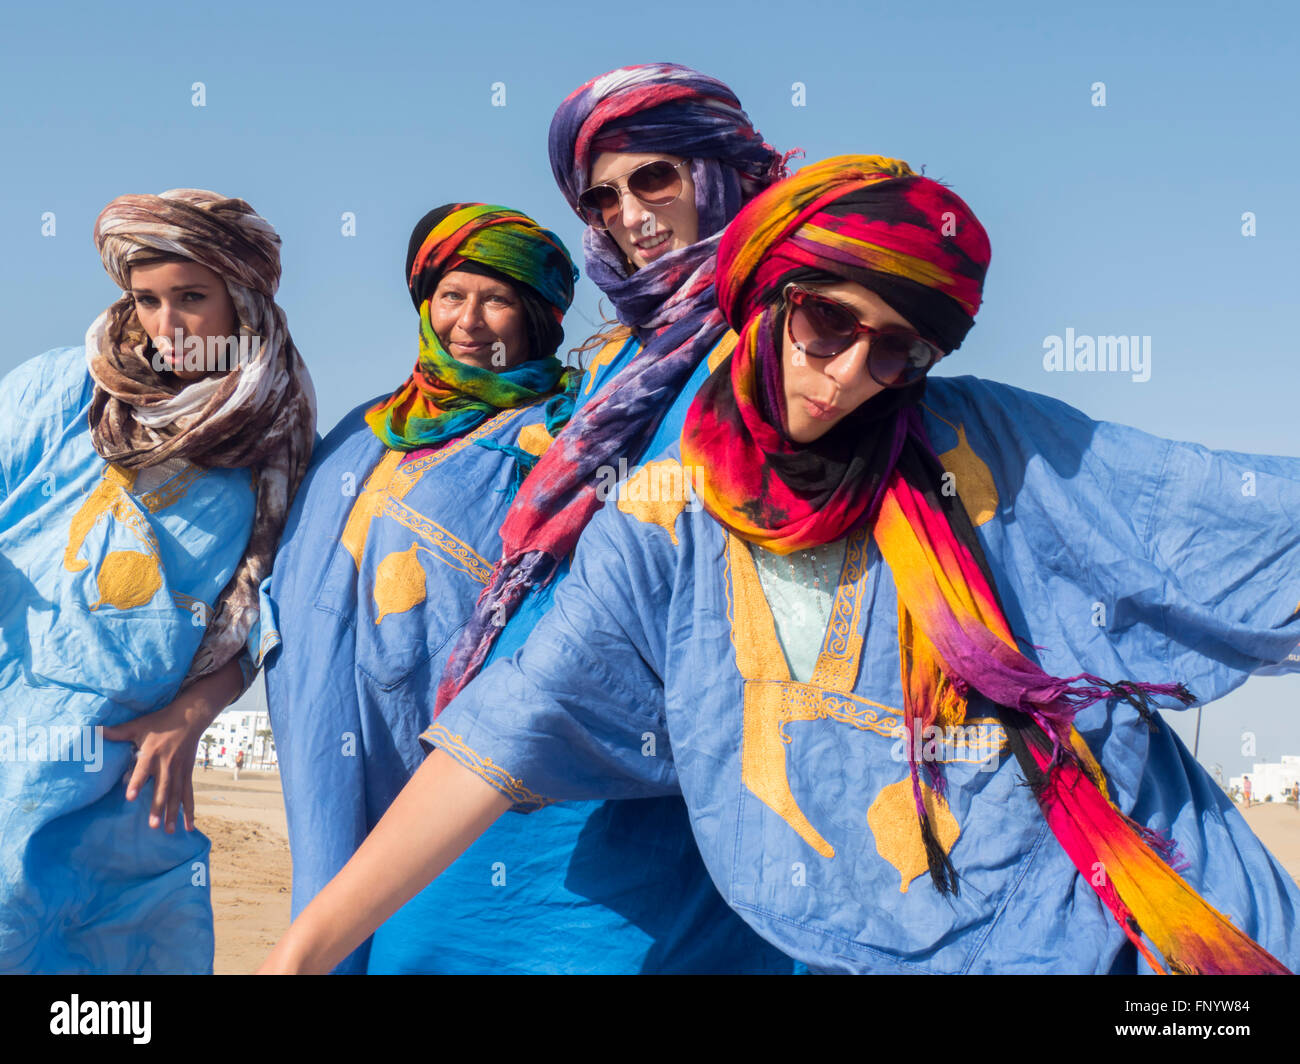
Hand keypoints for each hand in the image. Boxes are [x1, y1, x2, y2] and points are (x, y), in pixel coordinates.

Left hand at [102, 658, 242, 832]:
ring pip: (176, 795)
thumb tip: (96, 731)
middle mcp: (167, 764)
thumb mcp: (139, 725)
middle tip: (153, 825)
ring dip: (173, 813)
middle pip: (163, 788)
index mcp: (153, 752)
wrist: (190, 717)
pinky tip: (189, 826)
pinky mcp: (187, 774)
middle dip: (159, 807)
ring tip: (168, 831)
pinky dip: (189, 811)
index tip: (130, 797)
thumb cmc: (160, 722)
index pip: (143, 769)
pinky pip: (188, 794)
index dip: (137, 782)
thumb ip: (119, 732)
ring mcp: (179, 770)